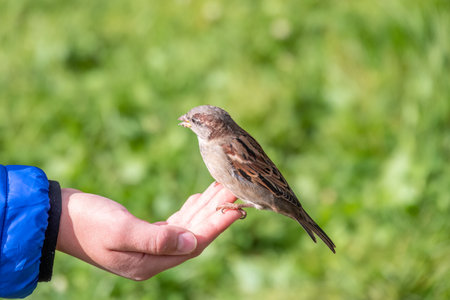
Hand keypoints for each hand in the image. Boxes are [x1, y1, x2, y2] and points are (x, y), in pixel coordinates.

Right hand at [56, 182, 241, 279]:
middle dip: (215, 212)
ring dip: (205, 209)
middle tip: (234, 190)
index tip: (237, 207)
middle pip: (194, 234)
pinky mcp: (143, 234)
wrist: (58, 217)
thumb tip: (193, 242)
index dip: (217, 225)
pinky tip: (199, 199)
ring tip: (222, 189)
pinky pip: (175, 224)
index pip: (194, 244)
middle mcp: (152, 258)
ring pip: (187, 227)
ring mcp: (148, 247)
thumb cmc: (87, 221)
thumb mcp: (121, 229)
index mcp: (149, 263)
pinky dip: (189, 211)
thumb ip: (158, 239)